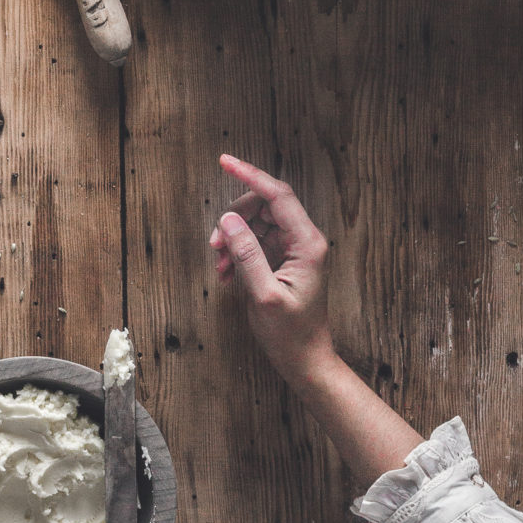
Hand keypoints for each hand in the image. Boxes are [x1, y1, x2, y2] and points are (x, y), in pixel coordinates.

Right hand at [209, 154, 335, 392]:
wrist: (306, 362)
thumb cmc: (291, 335)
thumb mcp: (263, 296)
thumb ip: (246, 255)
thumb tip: (229, 220)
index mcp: (307, 243)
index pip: (277, 194)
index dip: (250, 175)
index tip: (225, 161)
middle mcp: (304, 240)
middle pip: (265, 207)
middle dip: (236, 219)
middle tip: (214, 244)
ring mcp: (294, 250)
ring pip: (258, 224)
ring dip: (233, 238)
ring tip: (219, 266)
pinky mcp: (284, 262)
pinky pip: (257, 243)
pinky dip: (238, 253)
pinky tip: (225, 274)